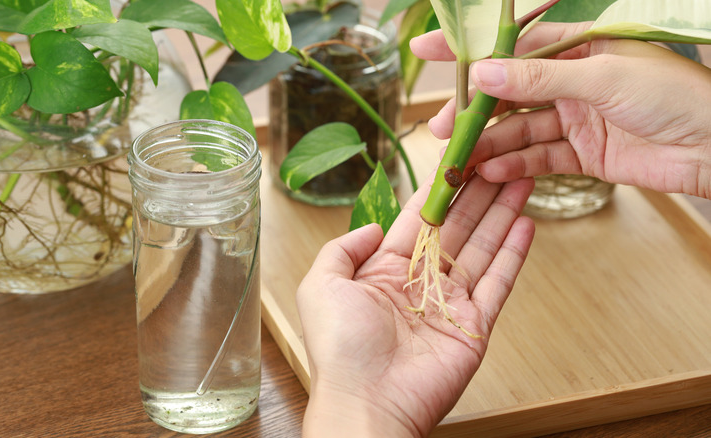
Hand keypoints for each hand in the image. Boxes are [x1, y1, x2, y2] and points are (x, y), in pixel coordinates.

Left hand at [297, 174, 534, 436]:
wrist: (368, 401)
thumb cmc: (339, 348)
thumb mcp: (322, 284)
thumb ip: (343, 248)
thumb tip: (374, 226)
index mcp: (384, 270)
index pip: (419, 219)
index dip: (438, 188)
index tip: (456, 158)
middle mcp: (420, 282)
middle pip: (456, 227)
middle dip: (477, 192)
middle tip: (498, 157)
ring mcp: (451, 302)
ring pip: (482, 247)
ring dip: (501, 212)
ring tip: (520, 176)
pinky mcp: (475, 324)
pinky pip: (499, 282)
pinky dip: (514, 252)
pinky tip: (525, 222)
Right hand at [411, 22, 710, 198]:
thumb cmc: (674, 96)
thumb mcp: (602, 78)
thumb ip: (540, 77)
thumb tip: (484, 72)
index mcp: (579, 47)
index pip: (513, 45)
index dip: (471, 49)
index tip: (429, 50)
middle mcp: (573, 80)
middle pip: (510, 93)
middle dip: (474, 110)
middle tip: (441, 126)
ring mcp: (576, 118)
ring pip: (520, 130)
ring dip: (490, 144)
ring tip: (461, 159)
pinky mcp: (583, 153)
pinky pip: (540, 158)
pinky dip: (516, 166)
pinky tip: (492, 173)